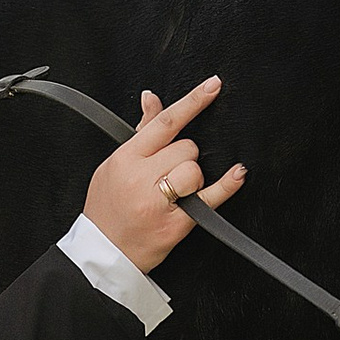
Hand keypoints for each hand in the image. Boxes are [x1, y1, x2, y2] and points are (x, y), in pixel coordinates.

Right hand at [84, 78, 246, 272]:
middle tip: (168, 174)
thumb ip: (140, 132)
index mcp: (125, 159)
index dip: (192, 101)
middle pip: (186, 148)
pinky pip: (208, 199)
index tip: (213, 86)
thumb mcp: (114, 165)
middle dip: (184, 157)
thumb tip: (151, 97)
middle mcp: (141, 178)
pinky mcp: (174, 224)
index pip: (165, 122)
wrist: (102, 253)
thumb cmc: (107, 208)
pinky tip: (237, 175)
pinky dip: (226, 186)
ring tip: (175, 192)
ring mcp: (158, 202)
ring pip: (194, 170)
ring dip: (193, 177)